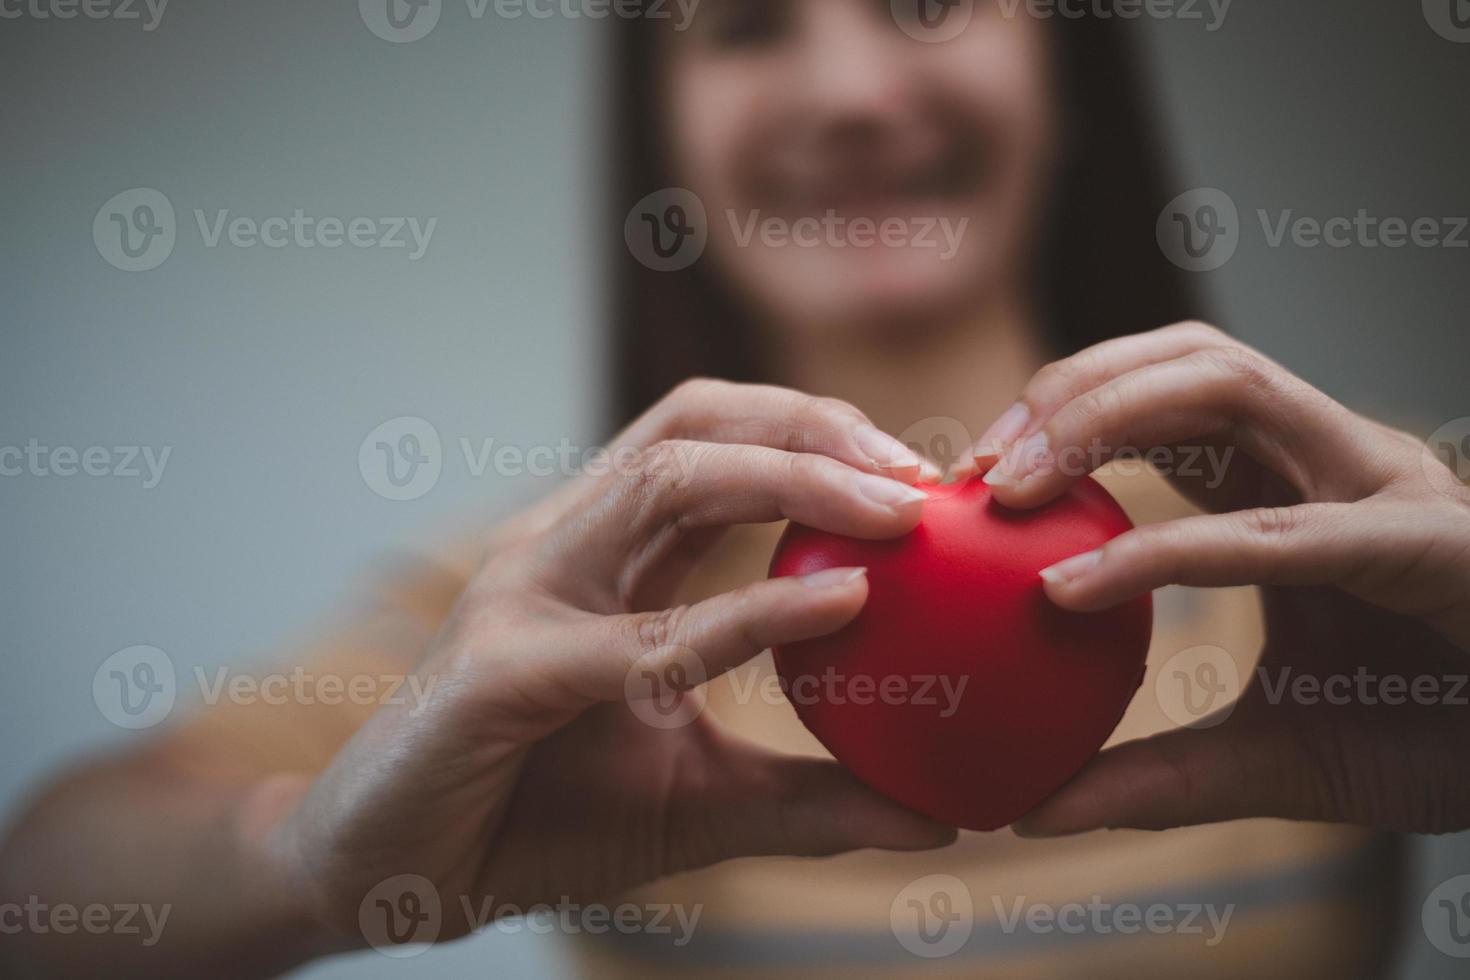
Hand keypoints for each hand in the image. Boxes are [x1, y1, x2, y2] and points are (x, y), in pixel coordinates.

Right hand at [248, 380, 953, 950]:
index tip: (927, 483)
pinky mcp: (499, 668)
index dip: (821, 438)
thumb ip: (812, 795)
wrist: (399, 877)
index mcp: (606, 554)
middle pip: (696, 424)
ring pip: (667, 479)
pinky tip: (836, 604)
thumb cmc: (538, 818)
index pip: (716, 444)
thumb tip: (938, 814)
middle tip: (924, 475)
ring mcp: (525, 592)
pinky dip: (747, 611)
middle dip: (817, 427)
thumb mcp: (702, 799)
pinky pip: (640, 631)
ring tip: (899, 509)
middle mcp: (564, 544)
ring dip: (795, 476)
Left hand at [968, 322, 1469, 835]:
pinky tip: (1075, 586)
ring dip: (1101, 421)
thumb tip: (1034, 812)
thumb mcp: (1274, 758)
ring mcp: (1387, 488)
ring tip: (1009, 489)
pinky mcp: (1432, 544)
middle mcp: (1341, 462)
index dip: (1064, 413)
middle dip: (1068, 393)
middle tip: (972, 469)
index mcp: (1304, 485)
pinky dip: (1169, 550)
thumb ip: (1160, 776)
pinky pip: (1279, 531)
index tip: (969, 477)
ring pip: (1227, 387)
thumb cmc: (1441, 741)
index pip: (1169, 400)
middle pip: (1185, 360)